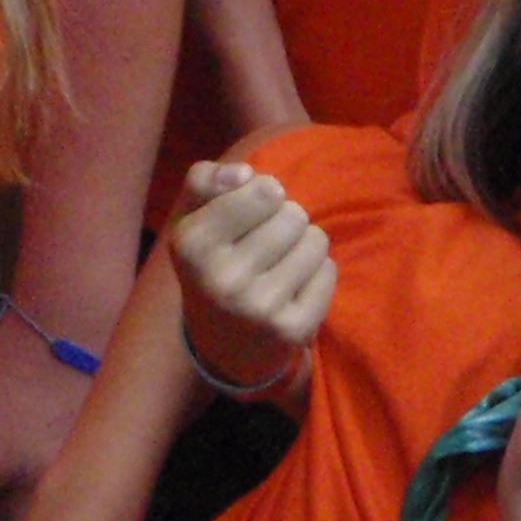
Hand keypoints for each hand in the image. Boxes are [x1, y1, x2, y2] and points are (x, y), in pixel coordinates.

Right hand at [172, 162, 331, 391]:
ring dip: (304, 246)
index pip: (264, 189)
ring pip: (316, 240)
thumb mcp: (192, 218)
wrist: (221, 346)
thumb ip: (206, 180)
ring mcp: (259, 307)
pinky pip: (328, 271)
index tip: (250, 215)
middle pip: (294, 214)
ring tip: (280, 265)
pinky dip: (316, 274)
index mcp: (192, 243)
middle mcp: (222, 278)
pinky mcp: (293, 329)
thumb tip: (245, 174)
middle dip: (285, 221)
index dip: (264, 194)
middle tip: (265, 246)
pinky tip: (292, 290)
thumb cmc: (211, 265)